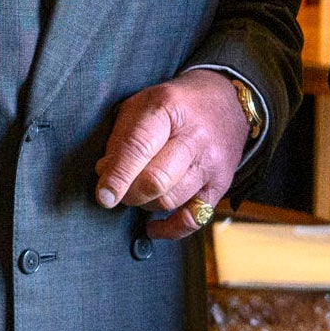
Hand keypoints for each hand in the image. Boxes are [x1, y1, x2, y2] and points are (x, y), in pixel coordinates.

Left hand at [95, 70, 249, 239]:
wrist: (226, 102)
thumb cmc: (173, 105)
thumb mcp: (140, 104)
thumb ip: (120, 139)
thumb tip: (105, 175)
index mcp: (168, 108)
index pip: (139, 148)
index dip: (118, 176)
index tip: (104, 196)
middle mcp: (195, 136)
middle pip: (156, 180)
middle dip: (128, 193)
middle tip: (116, 191)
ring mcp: (211, 162)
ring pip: (171, 200)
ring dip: (144, 204)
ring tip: (136, 192)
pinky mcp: (221, 184)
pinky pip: (193, 218)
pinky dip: (169, 229)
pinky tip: (152, 226)